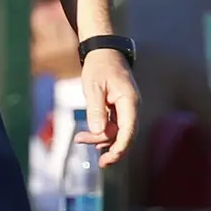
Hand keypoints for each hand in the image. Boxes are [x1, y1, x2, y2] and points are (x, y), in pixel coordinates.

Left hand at [77, 48, 139, 167]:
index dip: (120, 148)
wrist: (103, 51)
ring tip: (79, 138)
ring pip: (117, 132)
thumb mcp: (94, 86)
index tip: (108, 159)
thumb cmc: (99, 66)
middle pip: (124, 135)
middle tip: (89, 151)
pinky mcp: (119, 109)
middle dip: (108, 147)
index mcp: (129, 102)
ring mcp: (126, 109)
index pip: (129, 131)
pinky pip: (113, 126)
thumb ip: (96, 109)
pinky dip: (101, 132)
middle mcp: (131, 107)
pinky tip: (88, 135)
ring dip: (100, 139)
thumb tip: (98, 132)